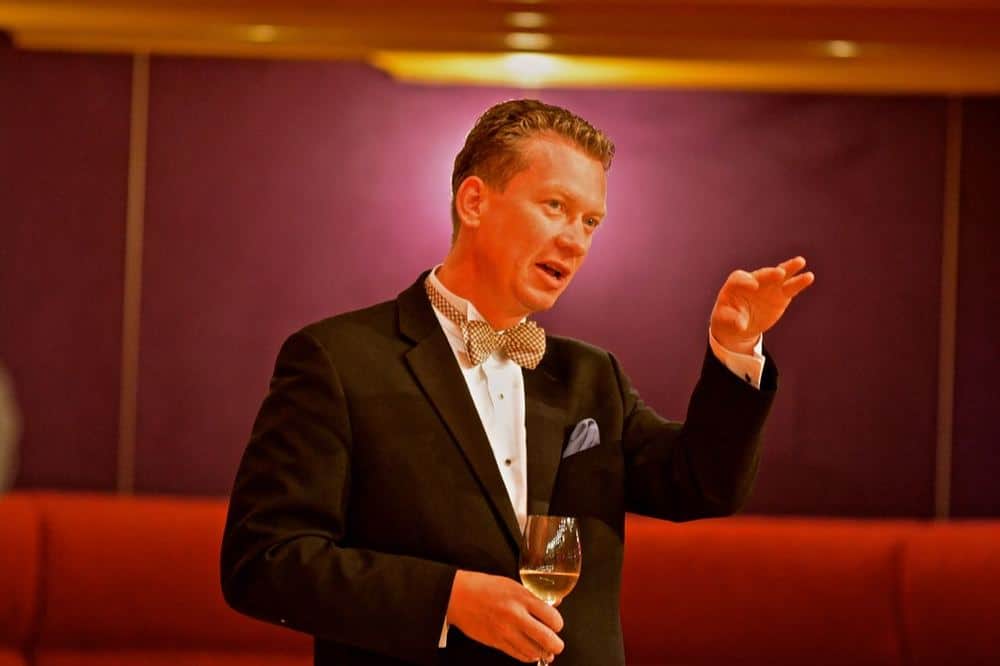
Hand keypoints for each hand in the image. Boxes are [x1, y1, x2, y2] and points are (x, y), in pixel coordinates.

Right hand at [447, 570, 563, 662]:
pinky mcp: (497, 642)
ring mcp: (506, 631)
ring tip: (546, 651)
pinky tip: (531, 653)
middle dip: (556, 644)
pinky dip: (529, 657)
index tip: (557, 624)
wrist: (458, 596)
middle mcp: (516, 615)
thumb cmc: (484, 587)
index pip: (552, 616)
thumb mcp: (512, 584)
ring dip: (543, 653)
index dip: (558, 623)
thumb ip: (533, 595)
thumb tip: (554, 603)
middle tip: (557, 644)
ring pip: (534, 651)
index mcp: (521, 598)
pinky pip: (519, 655)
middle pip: (547, 638)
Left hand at [710, 256, 814, 354]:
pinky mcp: (781, 295)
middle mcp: (754, 281)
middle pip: (762, 274)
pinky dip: (799, 282)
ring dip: (790, 268)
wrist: (740, 326)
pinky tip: (809, 277)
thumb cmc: (728, 319)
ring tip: (800, 261)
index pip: (740, 278)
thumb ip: (731, 319)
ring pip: (780, 275)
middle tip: (779, 273)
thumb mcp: (724, 320)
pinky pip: (791, 287)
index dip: (746, 281)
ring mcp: (768, 287)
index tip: (754, 286)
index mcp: (735, 285)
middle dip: (770, 274)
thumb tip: (740, 323)